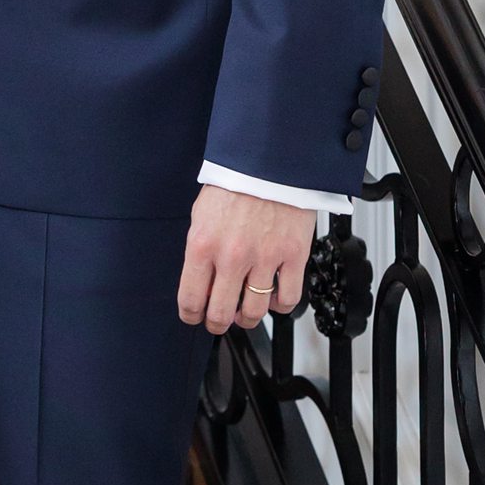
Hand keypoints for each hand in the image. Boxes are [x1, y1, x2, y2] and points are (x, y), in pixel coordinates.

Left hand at [178, 185, 313, 336]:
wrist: (270, 162)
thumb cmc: (236, 184)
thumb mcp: (202, 217)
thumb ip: (200, 253)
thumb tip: (202, 285)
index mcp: (203, 246)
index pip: (190, 300)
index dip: (191, 316)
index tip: (195, 316)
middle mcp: (232, 256)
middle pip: (221, 314)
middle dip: (217, 323)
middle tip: (219, 319)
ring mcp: (264, 258)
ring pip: (254, 312)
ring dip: (247, 318)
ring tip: (245, 310)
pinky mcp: (293, 256)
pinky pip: (287, 299)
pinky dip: (279, 306)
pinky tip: (273, 296)